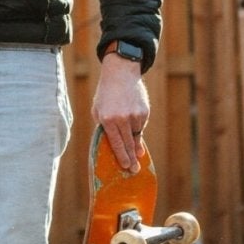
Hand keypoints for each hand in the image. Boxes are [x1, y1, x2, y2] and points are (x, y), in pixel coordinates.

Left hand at [92, 53, 149, 174]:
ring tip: (135, 153)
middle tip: (135, 170)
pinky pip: (141, 126)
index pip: (116, 143)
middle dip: (131, 159)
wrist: (120, 73)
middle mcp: (122, 118)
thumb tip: (114, 145)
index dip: (122, 157)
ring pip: (136, 136)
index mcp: (108, 119)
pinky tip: (132, 120)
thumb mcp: (98, 109)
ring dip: (134, 143)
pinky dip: (137, 127)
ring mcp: (135, 115)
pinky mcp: (144, 111)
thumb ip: (105, 127)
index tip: (126, 167)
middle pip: (128, 144)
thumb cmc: (106, 94)